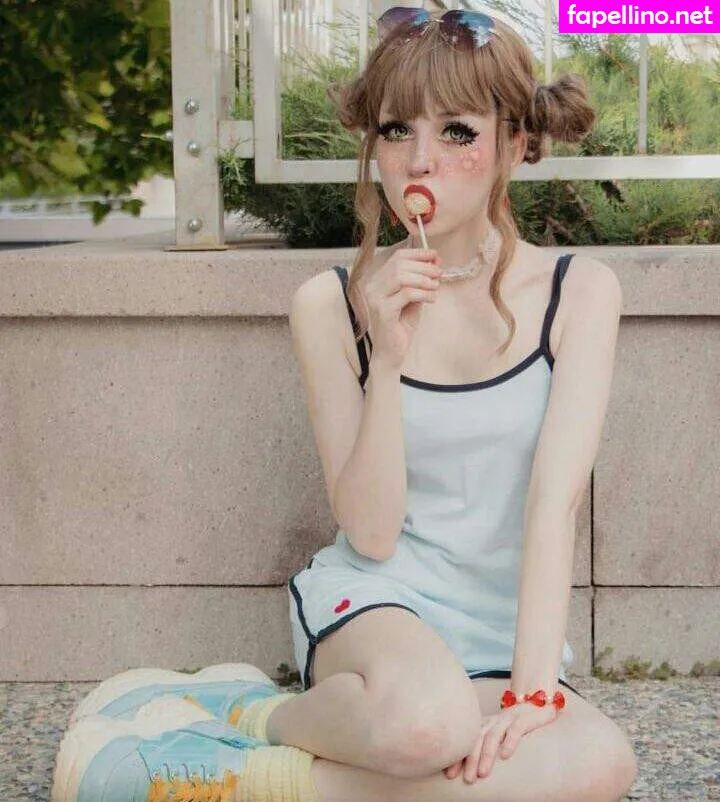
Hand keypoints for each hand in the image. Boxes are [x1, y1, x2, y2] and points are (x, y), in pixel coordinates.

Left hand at [444, 701, 558, 783]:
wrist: (536, 702)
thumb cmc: (515, 724)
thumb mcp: (498, 734)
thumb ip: (486, 747)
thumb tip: (473, 772)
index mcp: (483, 725)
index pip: (467, 742)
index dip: (458, 757)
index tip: (449, 774)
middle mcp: (492, 722)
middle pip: (477, 739)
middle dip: (470, 760)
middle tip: (467, 779)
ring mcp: (507, 719)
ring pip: (493, 736)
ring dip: (486, 755)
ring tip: (482, 774)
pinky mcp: (523, 719)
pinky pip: (515, 730)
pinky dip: (509, 742)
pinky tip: (505, 756)